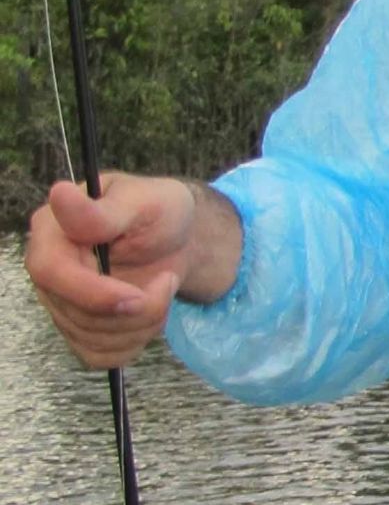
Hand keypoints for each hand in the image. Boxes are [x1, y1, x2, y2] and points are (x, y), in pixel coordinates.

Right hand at [24, 174, 240, 368]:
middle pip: (77, 315)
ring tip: (162, 288)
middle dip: (135, 310)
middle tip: (168, 281)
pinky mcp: (79, 327)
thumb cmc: (161, 212)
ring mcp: (61, 302)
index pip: (51, 273)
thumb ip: (101, 211)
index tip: (137, 296)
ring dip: (142, 324)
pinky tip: (150, 313)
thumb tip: (59, 194)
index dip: (93, 293)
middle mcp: (49, 270)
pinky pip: (99, 355)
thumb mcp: (144, 202)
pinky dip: (134, 342)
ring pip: (92, 339)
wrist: (178, 238)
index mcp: (53, 232)